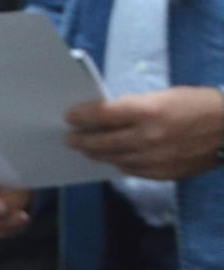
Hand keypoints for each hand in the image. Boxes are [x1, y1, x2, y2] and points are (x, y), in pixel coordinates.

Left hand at [65, 87, 223, 179]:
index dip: (82, 116)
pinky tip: (114, 159)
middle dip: (82, 140)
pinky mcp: (165, 173)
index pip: (103, 115)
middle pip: (103, 142)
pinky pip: (133, 171)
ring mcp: (156, 158)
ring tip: (88, 150)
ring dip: (98, 154)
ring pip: (115, 159)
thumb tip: (107, 116)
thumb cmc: (199, 104)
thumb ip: (135, 107)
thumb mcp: (165, 95)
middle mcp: (149, 137)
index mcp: (148, 111)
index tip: (69, 117)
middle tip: (70, 139)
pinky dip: (121, 164)